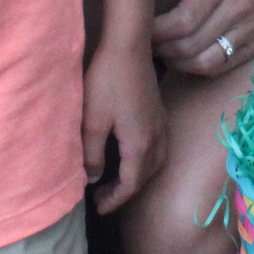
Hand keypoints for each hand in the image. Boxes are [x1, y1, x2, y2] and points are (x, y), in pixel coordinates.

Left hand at [82, 37, 167, 214]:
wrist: (128, 46)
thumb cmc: (107, 82)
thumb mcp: (92, 121)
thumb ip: (92, 154)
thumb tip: (93, 179)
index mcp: (140, 144)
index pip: (131, 184)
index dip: (115, 200)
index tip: (98, 207)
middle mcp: (156, 137)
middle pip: (145, 176)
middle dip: (125, 191)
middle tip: (102, 196)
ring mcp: (161, 123)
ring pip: (156, 162)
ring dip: (138, 177)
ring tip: (118, 180)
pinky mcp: (159, 112)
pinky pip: (159, 147)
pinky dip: (147, 160)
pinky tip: (133, 154)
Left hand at [150, 0, 253, 75]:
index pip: (181, 22)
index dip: (155, 32)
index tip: (139, 26)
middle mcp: (240, 6)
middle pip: (190, 46)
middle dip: (160, 49)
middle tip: (145, 39)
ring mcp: (253, 28)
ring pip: (205, 63)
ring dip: (176, 63)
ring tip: (163, 49)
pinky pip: (222, 66)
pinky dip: (198, 66)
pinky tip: (185, 54)